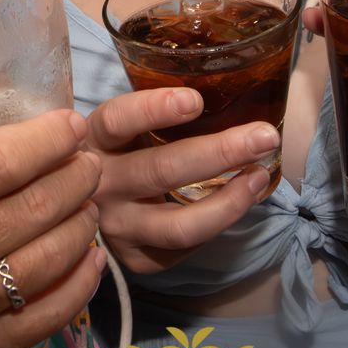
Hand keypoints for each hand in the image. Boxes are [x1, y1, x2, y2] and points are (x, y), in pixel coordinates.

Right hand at [0, 109, 105, 347]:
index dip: (44, 139)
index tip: (69, 124)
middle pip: (35, 207)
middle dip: (76, 174)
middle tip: (88, 157)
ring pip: (52, 258)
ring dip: (85, 220)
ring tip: (90, 198)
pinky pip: (49, 317)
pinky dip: (82, 282)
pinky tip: (91, 255)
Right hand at [85, 88, 277, 274]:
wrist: (83, 210)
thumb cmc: (119, 154)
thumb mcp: (122, 128)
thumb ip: (154, 112)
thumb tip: (223, 88)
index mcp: (94, 140)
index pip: (117, 121)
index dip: (154, 109)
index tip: (195, 100)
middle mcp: (100, 186)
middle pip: (160, 171)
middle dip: (220, 152)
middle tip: (264, 137)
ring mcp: (116, 227)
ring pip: (179, 225)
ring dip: (230, 201)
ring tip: (259, 176)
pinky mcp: (135, 259)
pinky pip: (185, 248)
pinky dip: (217, 224)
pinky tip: (236, 203)